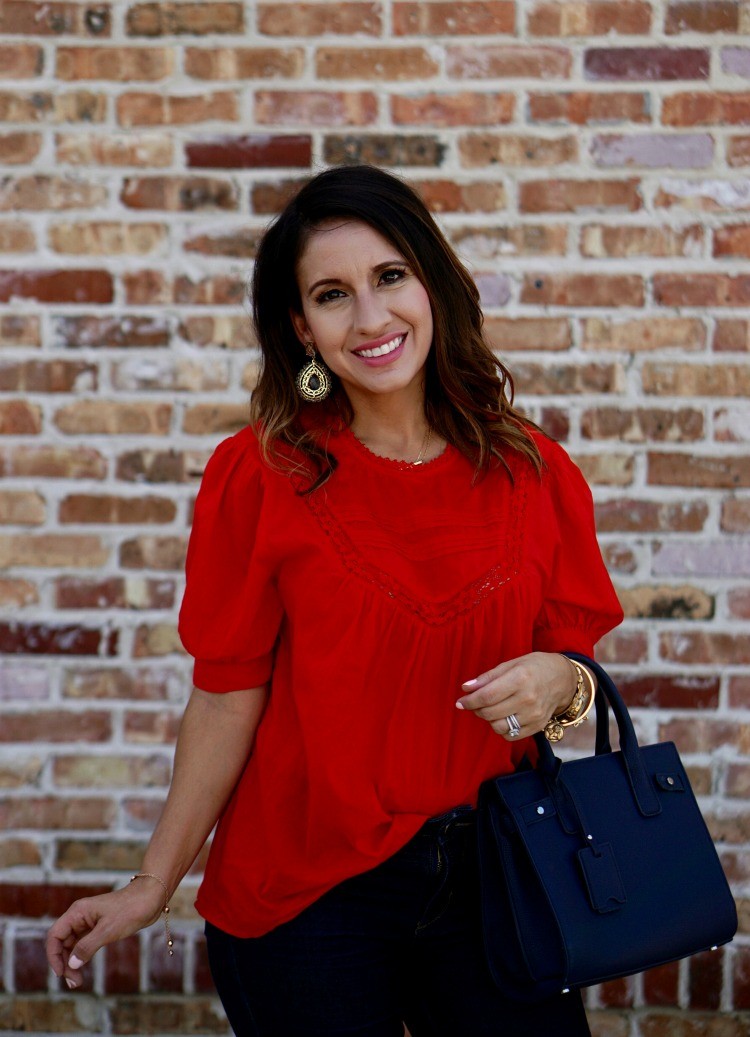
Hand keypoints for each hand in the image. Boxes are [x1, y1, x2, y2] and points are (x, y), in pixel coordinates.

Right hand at [46, 880, 164, 988]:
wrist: (151, 898)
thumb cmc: (130, 909)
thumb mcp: (108, 930)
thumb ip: (87, 947)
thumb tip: (71, 964)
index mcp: (78, 912)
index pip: (55, 935)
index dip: (53, 956)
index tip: (60, 974)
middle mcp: (80, 917)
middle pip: (62, 943)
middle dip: (64, 963)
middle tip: (74, 983)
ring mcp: (89, 922)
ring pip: (72, 945)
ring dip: (72, 963)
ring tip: (77, 982)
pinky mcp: (99, 928)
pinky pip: (83, 944)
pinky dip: (82, 957)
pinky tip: (83, 968)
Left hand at [456, 652, 577, 739]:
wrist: (563, 679)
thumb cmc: (534, 667)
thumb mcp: (511, 664)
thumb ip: (488, 677)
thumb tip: (466, 688)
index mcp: (520, 678)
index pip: (487, 696)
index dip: (470, 701)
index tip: (460, 702)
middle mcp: (528, 699)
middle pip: (490, 712)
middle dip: (476, 709)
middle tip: (474, 703)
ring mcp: (534, 715)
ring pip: (498, 727)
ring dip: (488, 719)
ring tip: (490, 708)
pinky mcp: (537, 726)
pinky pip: (510, 735)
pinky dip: (501, 728)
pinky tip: (503, 716)